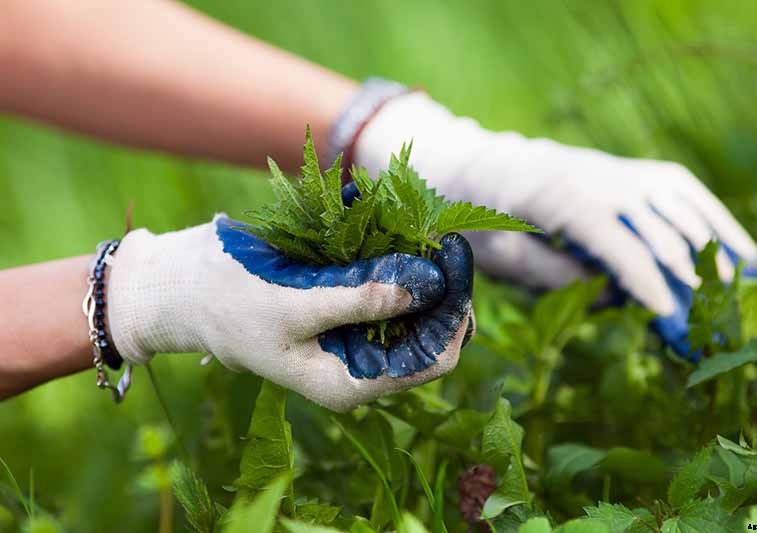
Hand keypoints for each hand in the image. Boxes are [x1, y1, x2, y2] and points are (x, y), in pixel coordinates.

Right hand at [107, 215, 473, 410]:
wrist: (181, 288)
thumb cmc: (229, 304)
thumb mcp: (295, 306)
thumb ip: (361, 300)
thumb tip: (425, 287)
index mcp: (350, 382)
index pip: (431, 361)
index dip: (452, 316)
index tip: (453, 263)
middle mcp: (360, 363)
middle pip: (428, 330)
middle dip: (440, 288)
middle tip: (444, 238)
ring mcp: (353, 333)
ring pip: (412, 305)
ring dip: (421, 268)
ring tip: (422, 228)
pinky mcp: (343, 304)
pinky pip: (385, 283)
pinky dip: (394, 257)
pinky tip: (394, 227)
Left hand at [354, 92, 756, 357]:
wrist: (483, 166)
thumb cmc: (481, 216)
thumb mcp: (499, 255)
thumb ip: (552, 275)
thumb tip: (612, 295)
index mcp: (558, 197)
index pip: (615, 241)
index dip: (644, 279)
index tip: (668, 313)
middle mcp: (596, 176)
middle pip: (657, 224)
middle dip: (686, 273)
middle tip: (709, 318)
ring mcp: (618, 169)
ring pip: (681, 205)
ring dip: (712, 246)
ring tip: (737, 289)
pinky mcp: (630, 171)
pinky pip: (682, 191)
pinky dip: (713, 218)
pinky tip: (736, 249)